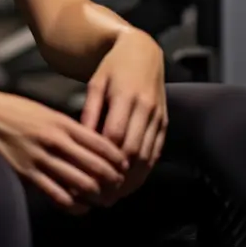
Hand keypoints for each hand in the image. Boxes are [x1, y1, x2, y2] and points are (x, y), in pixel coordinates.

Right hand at [0, 87, 129, 214]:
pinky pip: (56, 195)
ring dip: (96, 195)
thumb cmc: (17, 111)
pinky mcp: (26, 174)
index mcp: (62, 123)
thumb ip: (70, 129)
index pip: (100, 144)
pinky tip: (80, 207)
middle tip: (120, 188)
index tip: (125, 167)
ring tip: (105, 200)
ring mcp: (40, 159)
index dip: (117, 159)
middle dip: (112, 181)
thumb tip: (94, 145)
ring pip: (79, 183)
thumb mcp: (47, 112)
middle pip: (95, 166)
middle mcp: (55, 141)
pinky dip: (73, 205)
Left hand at [80, 29, 166, 198]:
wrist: (142, 51)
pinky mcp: (165, 122)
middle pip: (133, 151)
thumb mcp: (96, 83)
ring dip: (132, 179)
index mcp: (127, 96)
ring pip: (147, 156)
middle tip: (100, 194)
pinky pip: (156, 151)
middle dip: (117, 176)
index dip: (103, 159)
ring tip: (114, 195)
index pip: (116, 136)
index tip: (88, 174)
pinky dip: (145, 170)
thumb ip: (90, 110)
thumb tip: (81, 138)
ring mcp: (159, 116)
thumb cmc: (113, 67)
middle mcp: (146, 108)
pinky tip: (132, 182)